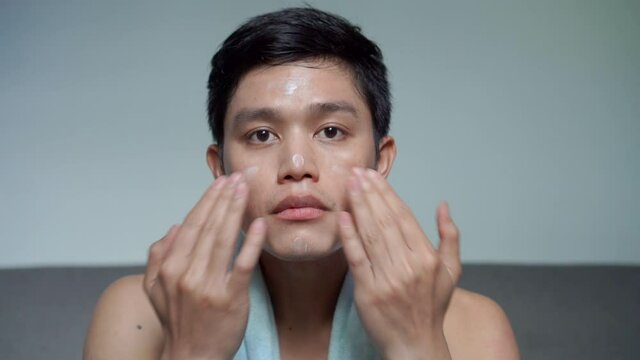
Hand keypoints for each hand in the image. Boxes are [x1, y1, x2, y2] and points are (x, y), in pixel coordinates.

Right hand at [143, 173, 266, 359]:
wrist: (192, 357)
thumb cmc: (178, 322)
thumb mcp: (153, 290)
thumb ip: (158, 256)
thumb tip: (173, 227)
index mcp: (169, 268)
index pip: (191, 225)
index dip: (207, 200)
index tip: (221, 182)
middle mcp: (186, 273)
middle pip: (208, 226)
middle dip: (224, 197)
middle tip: (239, 176)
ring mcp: (208, 286)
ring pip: (223, 239)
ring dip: (235, 210)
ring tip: (246, 189)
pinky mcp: (230, 298)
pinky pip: (243, 265)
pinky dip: (251, 242)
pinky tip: (258, 224)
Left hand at [338, 168, 460, 359]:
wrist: (415, 344)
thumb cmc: (432, 307)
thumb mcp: (452, 271)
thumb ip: (450, 236)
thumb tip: (444, 205)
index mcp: (427, 258)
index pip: (403, 216)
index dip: (387, 193)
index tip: (374, 176)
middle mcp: (409, 266)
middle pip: (385, 220)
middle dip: (369, 193)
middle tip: (357, 172)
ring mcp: (388, 279)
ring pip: (371, 234)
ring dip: (358, 206)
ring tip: (349, 185)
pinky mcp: (368, 292)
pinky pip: (357, 258)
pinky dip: (349, 236)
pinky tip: (343, 216)